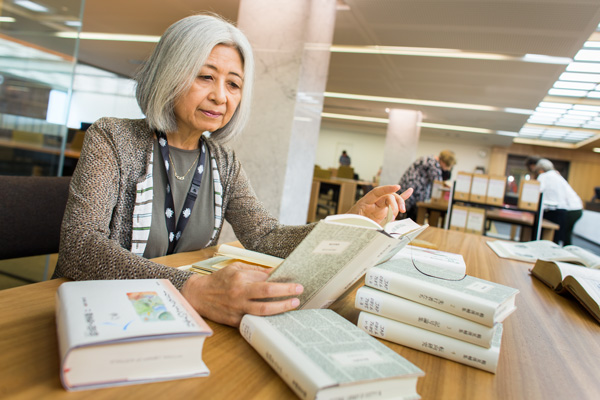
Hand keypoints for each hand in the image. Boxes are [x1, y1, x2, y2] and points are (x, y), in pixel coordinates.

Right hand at [181, 262, 302, 326]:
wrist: (198, 295)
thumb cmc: (218, 280)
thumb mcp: (235, 268)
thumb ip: (255, 270)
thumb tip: (274, 271)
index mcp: (239, 280)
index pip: (265, 281)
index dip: (282, 283)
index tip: (295, 284)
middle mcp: (239, 294)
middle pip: (266, 295)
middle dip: (285, 294)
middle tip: (299, 293)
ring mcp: (237, 309)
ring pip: (262, 311)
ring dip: (280, 308)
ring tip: (293, 304)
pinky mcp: (235, 321)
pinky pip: (254, 321)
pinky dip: (267, 320)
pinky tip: (278, 317)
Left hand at [347, 185, 412, 225]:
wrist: (350, 227)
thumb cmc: (351, 224)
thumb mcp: (355, 223)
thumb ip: (365, 223)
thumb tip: (374, 227)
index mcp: (366, 201)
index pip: (377, 191)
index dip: (387, 189)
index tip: (397, 187)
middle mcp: (374, 202)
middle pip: (389, 196)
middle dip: (396, 203)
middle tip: (397, 213)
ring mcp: (380, 206)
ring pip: (393, 201)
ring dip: (399, 206)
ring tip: (401, 212)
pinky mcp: (384, 211)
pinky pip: (394, 203)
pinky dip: (402, 197)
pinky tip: (410, 191)